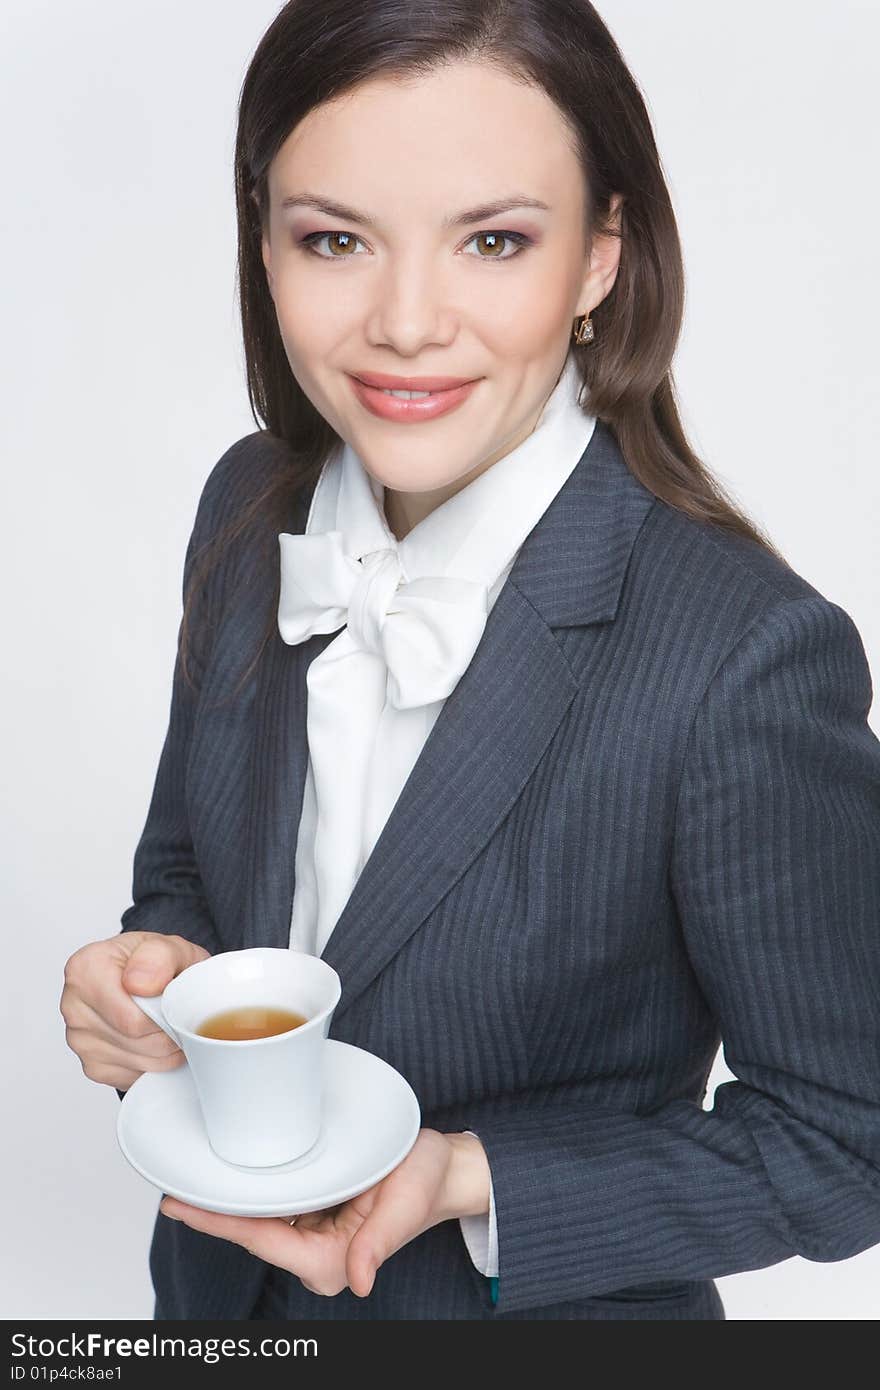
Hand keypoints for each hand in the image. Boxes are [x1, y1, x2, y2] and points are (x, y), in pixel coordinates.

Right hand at [60, 931, 210, 1090]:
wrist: (150, 977)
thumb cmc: (156, 964)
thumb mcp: (169, 947)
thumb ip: (159, 957)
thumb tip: (139, 983)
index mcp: (85, 969)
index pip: (133, 1019)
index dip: (165, 1017)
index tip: (175, 1003)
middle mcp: (73, 1005)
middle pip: (136, 1042)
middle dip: (168, 1035)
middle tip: (180, 1016)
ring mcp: (78, 1039)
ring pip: (138, 1062)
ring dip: (164, 1052)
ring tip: (169, 1026)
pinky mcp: (91, 1065)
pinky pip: (133, 1076)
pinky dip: (152, 1064)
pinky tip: (153, 1040)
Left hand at [158, 1128, 490, 1297]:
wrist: (445, 1168)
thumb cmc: (426, 1181)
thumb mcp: (406, 1203)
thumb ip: (379, 1243)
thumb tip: (359, 1282)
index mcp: (331, 1260)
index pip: (260, 1240)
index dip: (217, 1224)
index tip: (179, 1207)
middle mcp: (317, 1253)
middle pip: (251, 1231)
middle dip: (214, 1212)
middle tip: (172, 1186)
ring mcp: (314, 1235)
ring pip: (259, 1218)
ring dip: (231, 1199)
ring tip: (193, 1175)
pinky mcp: (317, 1214)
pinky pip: (276, 1203)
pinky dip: (253, 1189)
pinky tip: (232, 1173)